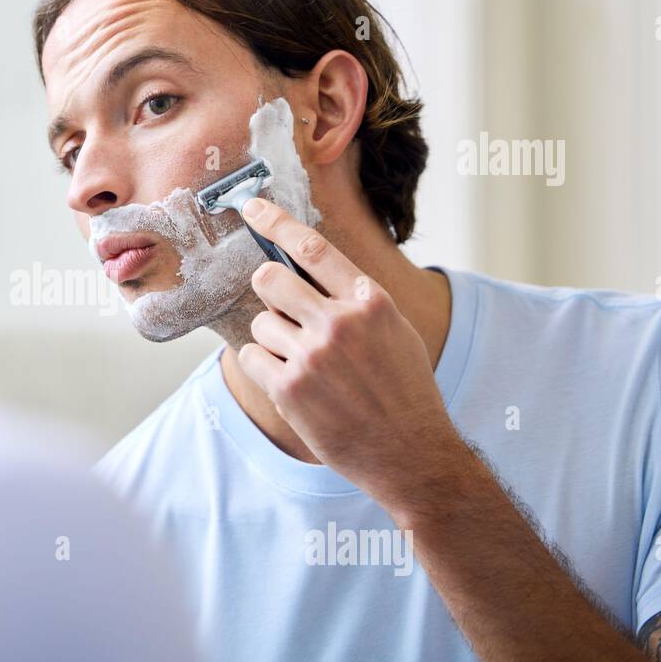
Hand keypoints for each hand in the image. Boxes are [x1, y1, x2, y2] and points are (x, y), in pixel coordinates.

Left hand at [236, 198, 462, 507]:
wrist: (411, 454)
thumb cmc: (405, 393)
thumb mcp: (396, 332)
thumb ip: (357, 301)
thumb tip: (311, 271)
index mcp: (370, 302)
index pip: (313, 247)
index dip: (275, 221)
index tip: (251, 207)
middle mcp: (339, 323)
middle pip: (270, 279)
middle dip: (269, 291)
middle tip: (282, 311)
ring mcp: (311, 355)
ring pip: (261, 323)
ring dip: (273, 341)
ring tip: (304, 366)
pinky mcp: (289, 388)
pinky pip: (250, 357)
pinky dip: (262, 368)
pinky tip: (291, 385)